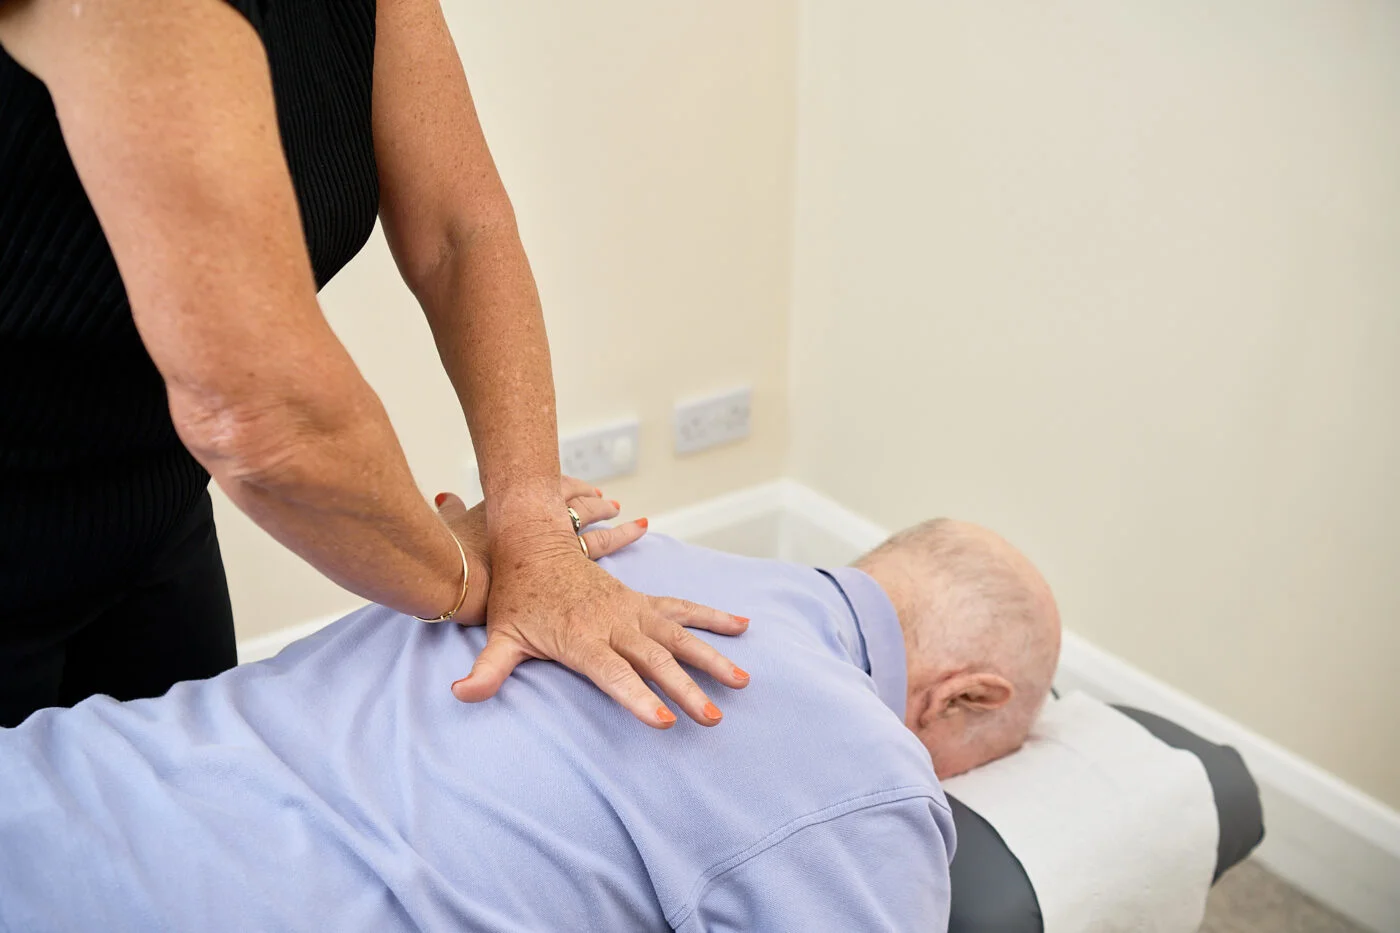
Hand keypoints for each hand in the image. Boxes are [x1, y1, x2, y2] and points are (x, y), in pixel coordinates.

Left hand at [435, 477, 751, 727]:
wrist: (530, 538)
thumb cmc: (516, 595)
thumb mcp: (501, 634)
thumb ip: (487, 670)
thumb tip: (461, 696)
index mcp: (582, 638)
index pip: (614, 673)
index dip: (638, 697)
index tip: (665, 720)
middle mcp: (613, 624)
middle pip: (655, 661)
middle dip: (686, 689)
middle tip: (712, 717)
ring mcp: (632, 610)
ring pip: (679, 636)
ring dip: (712, 657)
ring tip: (742, 681)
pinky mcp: (642, 601)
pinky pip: (682, 610)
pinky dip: (712, 618)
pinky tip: (741, 627)